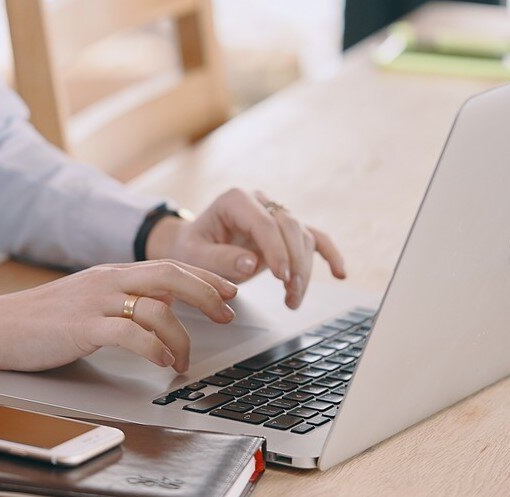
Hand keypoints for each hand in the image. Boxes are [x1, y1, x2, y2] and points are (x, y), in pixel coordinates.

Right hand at [0, 260, 237, 373]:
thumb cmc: (40, 318)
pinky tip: (163, 362)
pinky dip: (155, 349)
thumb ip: (123, 299)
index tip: (228, 290)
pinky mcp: (83, 327)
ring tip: (185, 360)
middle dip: (207, 293)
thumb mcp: (88, 299)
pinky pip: (131, 334)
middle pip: (171, 275)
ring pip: (156, 308)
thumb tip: (162, 308)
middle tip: (228, 313)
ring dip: (181, 337)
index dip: (203, 276)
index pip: (168, 265)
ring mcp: (96, 302)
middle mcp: (108, 280)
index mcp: (111, 272)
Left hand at [146, 188, 345, 308]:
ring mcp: (275, 214)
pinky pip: (314, 238)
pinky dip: (329, 254)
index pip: (265, 222)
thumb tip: (251, 263)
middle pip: (290, 228)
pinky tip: (340, 273)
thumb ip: (219, 258)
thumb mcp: (195, 256)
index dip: (277, 249)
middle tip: (290, 293)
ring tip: (292, 299)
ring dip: (303, 270)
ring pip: (302, 237)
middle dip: (294, 263)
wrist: (193, 245)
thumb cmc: (192, 248)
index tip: (280, 276)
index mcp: (235, 200)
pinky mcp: (285, 231)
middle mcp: (259, 202)